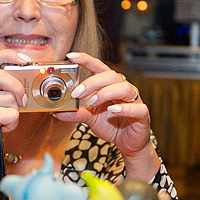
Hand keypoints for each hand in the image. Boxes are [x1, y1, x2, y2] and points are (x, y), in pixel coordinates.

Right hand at [0, 49, 31, 167]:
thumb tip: (28, 85)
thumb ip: (6, 91)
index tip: (25, 60)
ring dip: (13, 113)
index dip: (10, 55)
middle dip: (17, 89)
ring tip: (2, 121)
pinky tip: (1, 128)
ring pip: (10, 99)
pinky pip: (10, 114)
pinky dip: (11, 124)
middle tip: (20, 101)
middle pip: (3, 76)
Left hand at [53, 52, 156, 170]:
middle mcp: (123, 89)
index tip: (71, 56)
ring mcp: (134, 101)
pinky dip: (125, 108)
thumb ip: (75, 113)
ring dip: (105, 93)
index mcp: (109, 86)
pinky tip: (113, 110)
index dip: (86, 60)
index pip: (99, 68)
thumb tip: (56, 111)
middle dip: (92, 82)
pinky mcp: (142, 115)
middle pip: (111, 76)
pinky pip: (138, 108)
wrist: (127, 143)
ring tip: (91, 102)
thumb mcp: (90, 118)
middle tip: (77, 92)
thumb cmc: (111, 125)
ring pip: (125, 88)